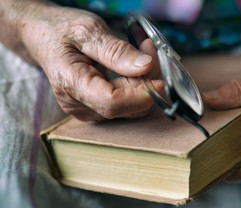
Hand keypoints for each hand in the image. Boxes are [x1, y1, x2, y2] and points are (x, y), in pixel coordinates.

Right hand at [18, 2, 161, 120]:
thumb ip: (116, 51)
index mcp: (70, 83)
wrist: (44, 36)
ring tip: (143, 52)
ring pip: (129, 108)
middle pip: (125, 106)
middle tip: (151, 50)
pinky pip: (125, 105)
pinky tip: (136, 67)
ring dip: (144, 83)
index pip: (112, 102)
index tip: (161, 78)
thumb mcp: (89, 31)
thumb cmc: (61, 30)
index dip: (141, 94)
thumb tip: (145, 66)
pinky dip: (137, 87)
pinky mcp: (96, 109)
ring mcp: (87, 109)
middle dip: (147, 82)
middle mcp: (77, 104)